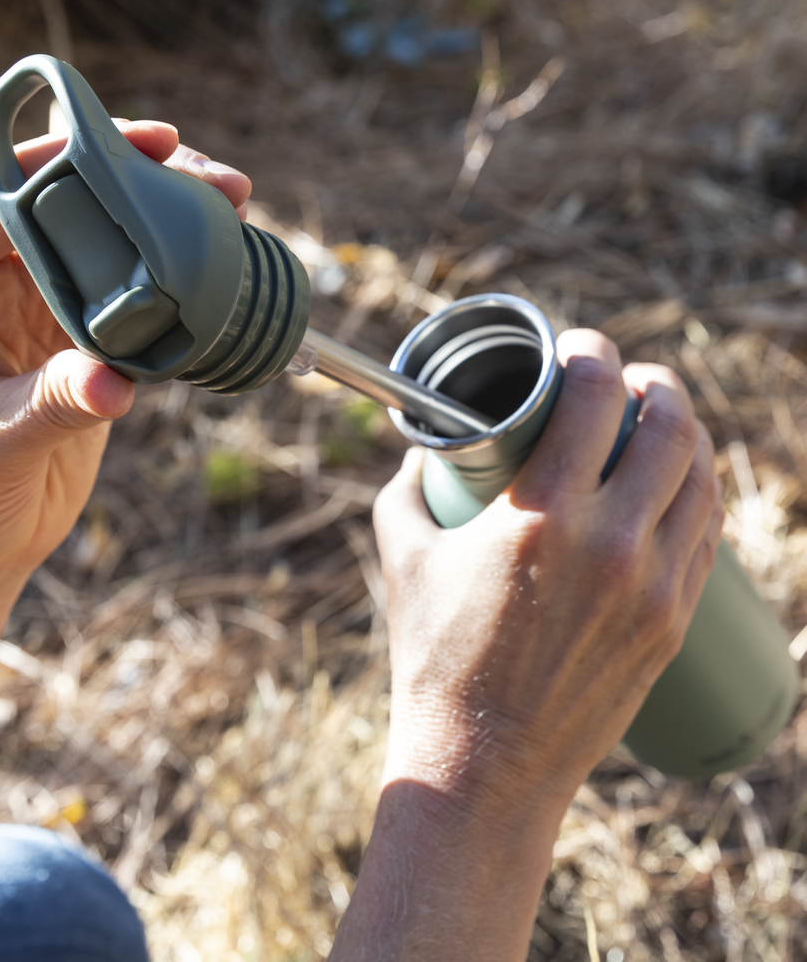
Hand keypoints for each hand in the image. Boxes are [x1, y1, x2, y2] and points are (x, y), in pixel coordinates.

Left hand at [0, 125, 250, 849]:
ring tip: (235, 216)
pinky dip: (180, 292)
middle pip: (77, 211)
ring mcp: (44, 320)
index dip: (75, 159)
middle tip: (219, 183)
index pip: (11, 196)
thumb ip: (50, 405)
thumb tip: (118, 383)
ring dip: (172, 232)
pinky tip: (222, 280)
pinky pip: (139, 306)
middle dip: (145, 187)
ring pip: (116, 252)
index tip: (147, 144)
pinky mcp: (84, 354)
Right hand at [328, 329, 722, 961]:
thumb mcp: (405, 560)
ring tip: (657, 423)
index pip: (593, 395)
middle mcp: (610, 544)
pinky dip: (697, 491)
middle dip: (652, 384)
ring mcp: (653, 587)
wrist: (484, 763)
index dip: (591, 353)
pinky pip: (707, 534)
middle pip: (669, 425)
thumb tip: (420, 452)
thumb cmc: (435, 658)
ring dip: (686, 433)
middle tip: (627, 382)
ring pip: (702, 478)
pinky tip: (676, 484)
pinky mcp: (674, 623)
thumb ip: (407, 492)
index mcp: (540, 517)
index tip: (576, 350)